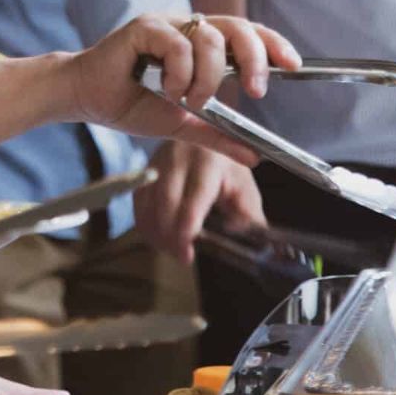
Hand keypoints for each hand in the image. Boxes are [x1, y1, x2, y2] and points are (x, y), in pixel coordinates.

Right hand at [69, 13, 300, 136]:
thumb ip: (218, 134)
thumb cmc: (131, 103)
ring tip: (189, 100)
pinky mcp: (144, 27)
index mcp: (201, 44)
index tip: (294, 66)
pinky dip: (179, 72)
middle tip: (256, 90)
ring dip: (208, 77)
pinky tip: (165, 89)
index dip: (272, 45)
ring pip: (210, 37)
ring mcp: (167, 24)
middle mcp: (188, 27)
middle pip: (237, 27)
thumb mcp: (184, 123)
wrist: (87, 100)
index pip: (247, 34)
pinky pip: (178, 44)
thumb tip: (253, 154)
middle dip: (255, 58)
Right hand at [135, 144, 266, 256]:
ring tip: (172, 249)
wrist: (211, 138)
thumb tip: (257, 245)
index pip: (193, 198)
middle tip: (182, 256)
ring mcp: (159, 161)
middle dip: (169, 236)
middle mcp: (179, 158)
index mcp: (208, 161)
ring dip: (156, 232)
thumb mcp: (244, 188)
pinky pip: (138, 201)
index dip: (186, 230)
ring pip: (147, 203)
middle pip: (165, 203)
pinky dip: (145, 223)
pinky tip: (159, 236)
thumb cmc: (229, 167)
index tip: (187, 253)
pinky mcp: (146, 168)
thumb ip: (249, 217)